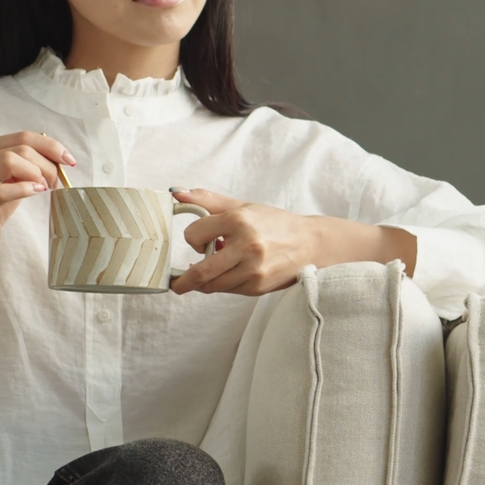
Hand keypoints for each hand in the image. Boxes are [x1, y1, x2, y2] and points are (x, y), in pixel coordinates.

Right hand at [0, 132, 74, 329]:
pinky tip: (36, 193)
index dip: (51, 146)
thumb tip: (56, 157)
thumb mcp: (10, 181)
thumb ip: (26, 165)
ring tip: (44, 188)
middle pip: (21, 147)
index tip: (68, 160)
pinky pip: (5, 189)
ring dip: (37, 173)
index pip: (23, 136)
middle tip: (55, 183)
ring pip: (11, 160)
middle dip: (47, 164)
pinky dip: (25, 189)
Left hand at [169, 189, 416, 296]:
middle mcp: (246, 245)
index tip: (198, 239)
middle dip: (182, 281)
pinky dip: (222, 284)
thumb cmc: (273, 223)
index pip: (194, 235)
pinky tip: (229, 273)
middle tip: (175, 284)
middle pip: (200, 272)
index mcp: (238, 220)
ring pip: (213, 285)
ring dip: (204, 282)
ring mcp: (253, 269)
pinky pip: (228, 290)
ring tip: (207, 272)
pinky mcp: (257, 287)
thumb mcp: (241, 206)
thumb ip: (207, 200)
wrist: (310, 244)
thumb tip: (177, 194)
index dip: (192, 238)